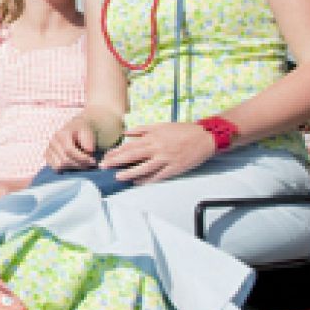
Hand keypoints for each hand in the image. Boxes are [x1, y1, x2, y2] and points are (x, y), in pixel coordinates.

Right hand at [44, 116, 99, 170]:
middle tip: (90, 165)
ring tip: (83, 165)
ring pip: (58, 166)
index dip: (82, 158)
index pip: (69, 150)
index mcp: (61, 134)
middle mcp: (52, 141)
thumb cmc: (84, 132)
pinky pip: (55, 168)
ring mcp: (49, 149)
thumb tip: (89, 150)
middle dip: (79, 165)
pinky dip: (66, 169)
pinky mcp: (48, 156)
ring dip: (73, 168)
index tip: (94, 162)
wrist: (77, 129)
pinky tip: (75, 165)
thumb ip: (88, 141)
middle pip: (64, 160)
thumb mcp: (89, 133)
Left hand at [99, 122, 214, 183]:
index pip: (130, 145)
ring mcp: (166, 159)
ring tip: (118, 177)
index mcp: (153, 137)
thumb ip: (142, 130)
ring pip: (144, 167)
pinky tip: (138, 183)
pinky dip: (148, 180)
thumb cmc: (182, 130)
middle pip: (133, 155)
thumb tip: (126, 133)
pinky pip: (159, 175)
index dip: (117, 151)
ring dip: (130, 173)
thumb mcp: (160, 126)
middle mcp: (157, 148)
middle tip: (104, 166)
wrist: (204, 137)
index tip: (106, 156)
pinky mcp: (175, 168)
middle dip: (117, 161)